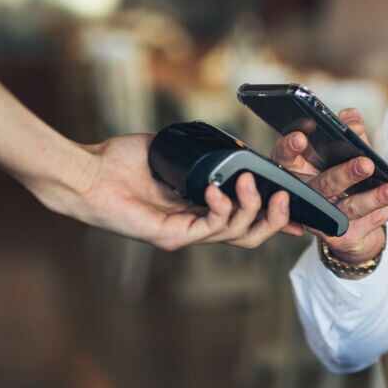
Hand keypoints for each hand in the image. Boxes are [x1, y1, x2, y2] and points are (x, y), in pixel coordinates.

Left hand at [27, 133, 304, 250]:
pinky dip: (222, 209)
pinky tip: (218, 190)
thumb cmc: (121, 160)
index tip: (301, 214)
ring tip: (251, 182)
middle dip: (275, 219)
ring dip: (251, 208)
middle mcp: (195, 226)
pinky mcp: (170, 236)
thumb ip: (208, 154)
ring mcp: (183, 234)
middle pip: (250, 236)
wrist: (86, 172)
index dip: (275, 219)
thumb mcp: (179, 151)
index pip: (246, 220)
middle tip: (286, 198)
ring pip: (237, 235)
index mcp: (200, 208)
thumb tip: (239, 150)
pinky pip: (210, 229)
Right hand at [270, 108, 387, 264]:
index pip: (285, 158)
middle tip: (366, 163)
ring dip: (377, 196)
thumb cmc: (344, 179)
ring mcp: (324, 219)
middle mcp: (308, 196)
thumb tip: (352, 117)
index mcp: (299, 171)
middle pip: (324, 184)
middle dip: (345, 174)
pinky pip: (371, 221)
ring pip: (351, 206)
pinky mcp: (343, 237)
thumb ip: (348, 133)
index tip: (301, 138)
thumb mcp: (345, 153)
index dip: (289, 148)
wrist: (351, 227)